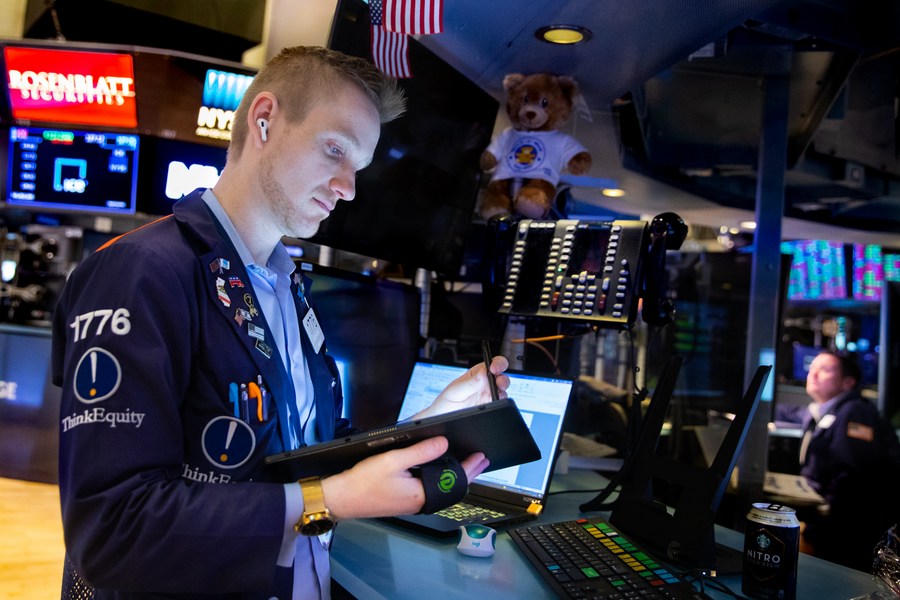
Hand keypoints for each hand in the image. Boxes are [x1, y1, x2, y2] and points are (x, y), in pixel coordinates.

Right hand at [321, 436, 488, 519]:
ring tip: (465, 463)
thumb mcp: (393, 460)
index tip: (481, 456)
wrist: (341, 497)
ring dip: (453, 476)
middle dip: (466, 473)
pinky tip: (438, 469)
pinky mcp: (404, 500)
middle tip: (480, 460)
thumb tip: (443, 443)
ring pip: (440, 488)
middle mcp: (420, 503)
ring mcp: (412, 503)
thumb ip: (420, 452)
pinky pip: (428, 489)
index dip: (470, 467)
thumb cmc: (363, 481)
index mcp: (421, 495)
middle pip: (450, 487)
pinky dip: (438, 478)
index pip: (454, 481)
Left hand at [411, 355, 510, 419]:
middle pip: (501, 375)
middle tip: (499, 382)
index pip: (491, 363)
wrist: (442, 419)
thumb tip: (483, 373)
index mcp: (475, 374)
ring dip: (503, 390)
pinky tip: (495, 402)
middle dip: (503, 377)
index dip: (496, 363)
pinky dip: (501, 402)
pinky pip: (500, 402)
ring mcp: (488, 395)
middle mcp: (484, 383)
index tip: (493, 368)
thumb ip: (469, 383)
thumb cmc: (446, 402)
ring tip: (497, 394)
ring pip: (503, 389)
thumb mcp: (454, 391)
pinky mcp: (490, 407)